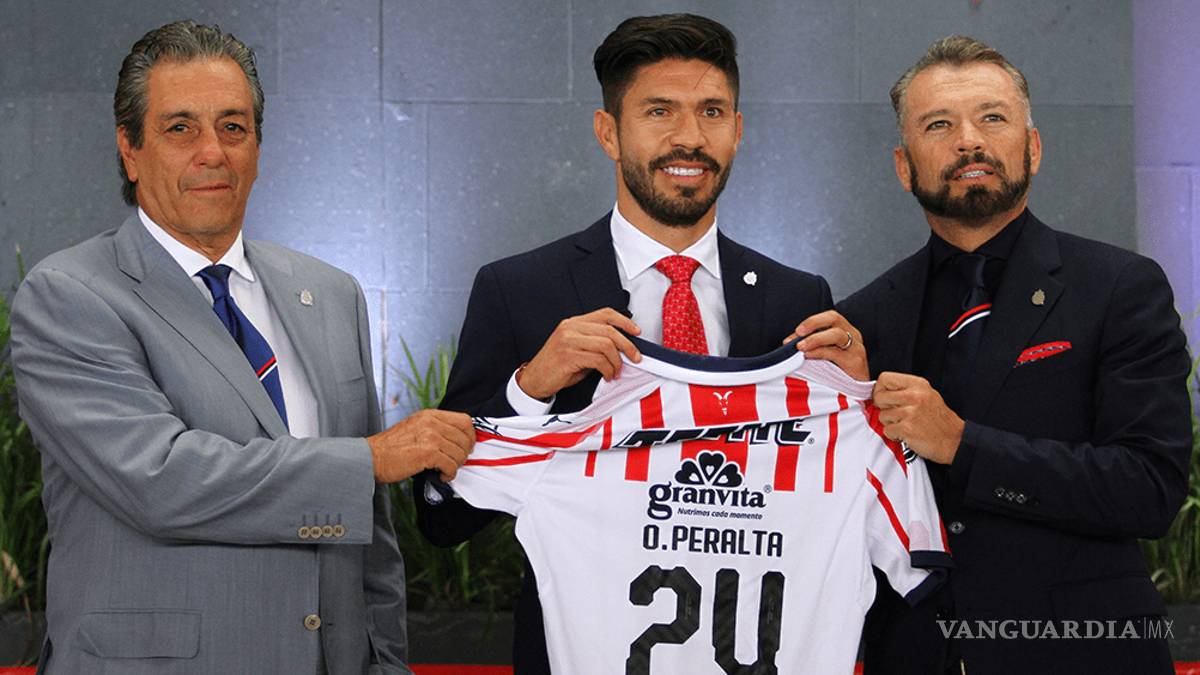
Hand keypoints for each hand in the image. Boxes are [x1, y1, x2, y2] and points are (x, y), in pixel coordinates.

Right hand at [367, 409, 475, 482]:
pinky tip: (441, 476)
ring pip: (459, 453)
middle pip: (465, 438)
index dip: (470, 436)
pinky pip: (451, 465)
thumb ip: (435, 429)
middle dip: (464, 454)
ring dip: (456, 465)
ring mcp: (430, 436)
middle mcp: (431, 422)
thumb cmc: (392, 448)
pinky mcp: (427, 452)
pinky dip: (449, 474)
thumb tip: (458, 441)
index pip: (464, 420)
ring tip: (445, 470)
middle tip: (455, 463)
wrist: (371, 458)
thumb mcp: (415, 428)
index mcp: (430, 415)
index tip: (466, 447)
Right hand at [518, 308, 641, 399]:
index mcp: (574, 323)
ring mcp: (568, 340)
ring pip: (606, 345)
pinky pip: (598, 360)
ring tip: (616, 371)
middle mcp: (570, 328)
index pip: (605, 314)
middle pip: (609, 330)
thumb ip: (596, 345)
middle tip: (635, 357)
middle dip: (627, 345)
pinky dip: (608, 369)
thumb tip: (622, 348)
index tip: (636, 332)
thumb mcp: (577, 350)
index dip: (624, 321)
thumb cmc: (556, 366)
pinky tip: (608, 375)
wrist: (534, 380)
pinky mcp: (568, 355)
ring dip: (616, 361)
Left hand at [783, 310, 868, 380]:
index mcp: (846, 331)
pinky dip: (818, 352)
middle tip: (798, 332)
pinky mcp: (855, 362)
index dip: (811, 321)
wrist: (857, 395)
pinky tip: (807, 356)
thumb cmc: (838, 375)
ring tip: (800, 347)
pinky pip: (835, 353)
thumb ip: (811, 346)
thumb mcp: (824, 356)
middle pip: (834, 318)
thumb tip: (788, 343)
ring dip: (815, 339)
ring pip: (836, 334)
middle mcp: (853, 336)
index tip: (796, 332)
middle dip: (813, 323)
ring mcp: (856, 348)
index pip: (828, 317)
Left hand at [871, 372, 963, 463]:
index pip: (885, 378)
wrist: (954, 440)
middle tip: (895, 414)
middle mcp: (914, 396)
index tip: (886, 399)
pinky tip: (907, 434)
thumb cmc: (939, 420)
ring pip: (882, 415)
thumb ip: (905, 391)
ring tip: (906, 425)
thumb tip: (880, 392)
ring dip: (891, 423)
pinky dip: (894, 435)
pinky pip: (887, 430)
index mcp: (918, 384)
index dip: (880, 389)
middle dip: (883, 408)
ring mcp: (910, 412)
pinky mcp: (907, 428)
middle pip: (879, 397)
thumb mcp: (927, 395)